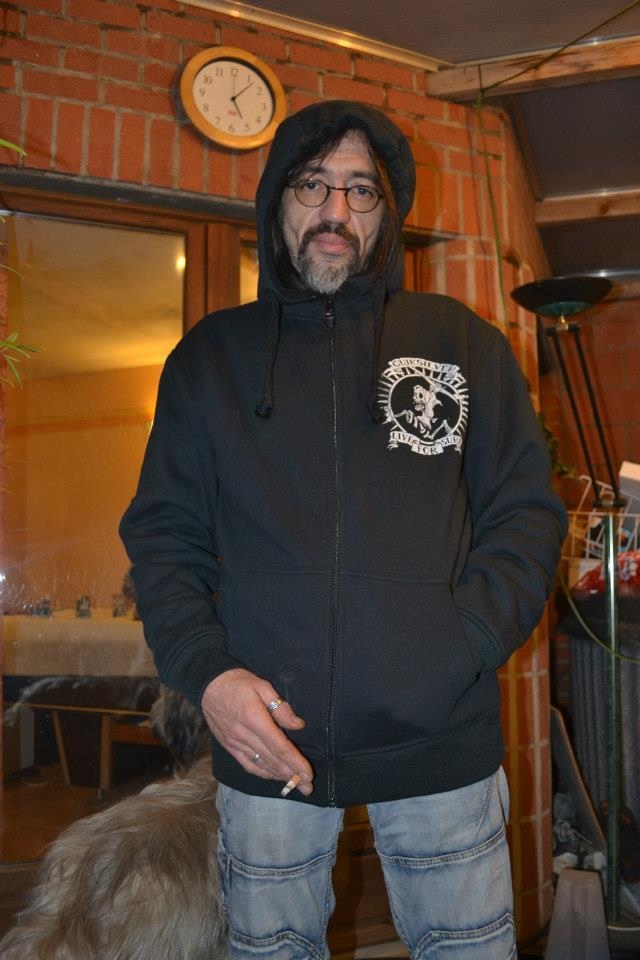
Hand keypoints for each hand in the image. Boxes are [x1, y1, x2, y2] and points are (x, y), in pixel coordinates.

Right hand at [201, 668, 313, 795]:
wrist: (209, 684)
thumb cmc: (239, 682)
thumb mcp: (263, 686)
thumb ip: (281, 707)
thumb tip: (298, 725)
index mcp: (254, 719)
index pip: (279, 746)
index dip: (295, 762)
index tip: (308, 774)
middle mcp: (244, 735)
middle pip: (272, 760)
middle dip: (292, 775)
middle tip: (308, 788)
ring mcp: (234, 743)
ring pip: (260, 765)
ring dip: (279, 777)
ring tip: (295, 785)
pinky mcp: (228, 746)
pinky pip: (247, 764)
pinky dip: (262, 772)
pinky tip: (273, 776)